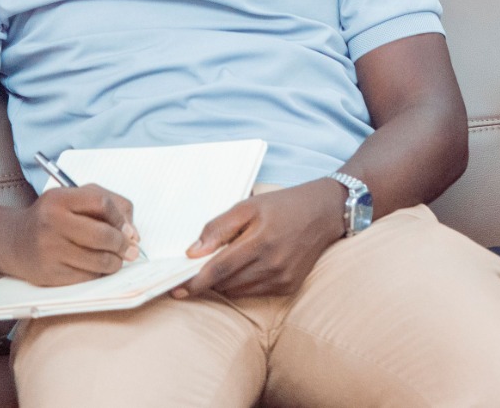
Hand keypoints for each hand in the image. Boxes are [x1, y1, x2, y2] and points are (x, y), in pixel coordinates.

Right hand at [2, 185, 139, 285]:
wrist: (14, 241)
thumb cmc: (53, 217)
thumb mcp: (75, 199)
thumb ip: (110, 205)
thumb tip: (133, 235)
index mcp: (59, 198)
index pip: (102, 203)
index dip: (120, 218)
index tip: (127, 229)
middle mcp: (51, 222)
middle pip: (103, 235)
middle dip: (123, 245)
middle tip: (131, 250)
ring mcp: (49, 250)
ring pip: (98, 260)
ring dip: (115, 262)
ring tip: (117, 260)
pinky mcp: (49, 274)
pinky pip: (87, 277)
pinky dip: (98, 274)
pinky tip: (97, 268)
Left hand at [173, 179, 346, 298]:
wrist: (324, 212)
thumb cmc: (283, 206)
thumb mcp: (248, 206)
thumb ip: (218, 228)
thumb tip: (192, 253)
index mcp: (260, 241)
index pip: (218, 270)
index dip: (194, 282)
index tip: (175, 290)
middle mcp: (273, 264)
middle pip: (225, 283)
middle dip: (206, 280)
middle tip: (195, 270)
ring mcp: (282, 278)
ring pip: (238, 291)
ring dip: (224, 283)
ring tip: (225, 263)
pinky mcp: (289, 287)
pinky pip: (254, 293)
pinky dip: (242, 285)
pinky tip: (247, 267)